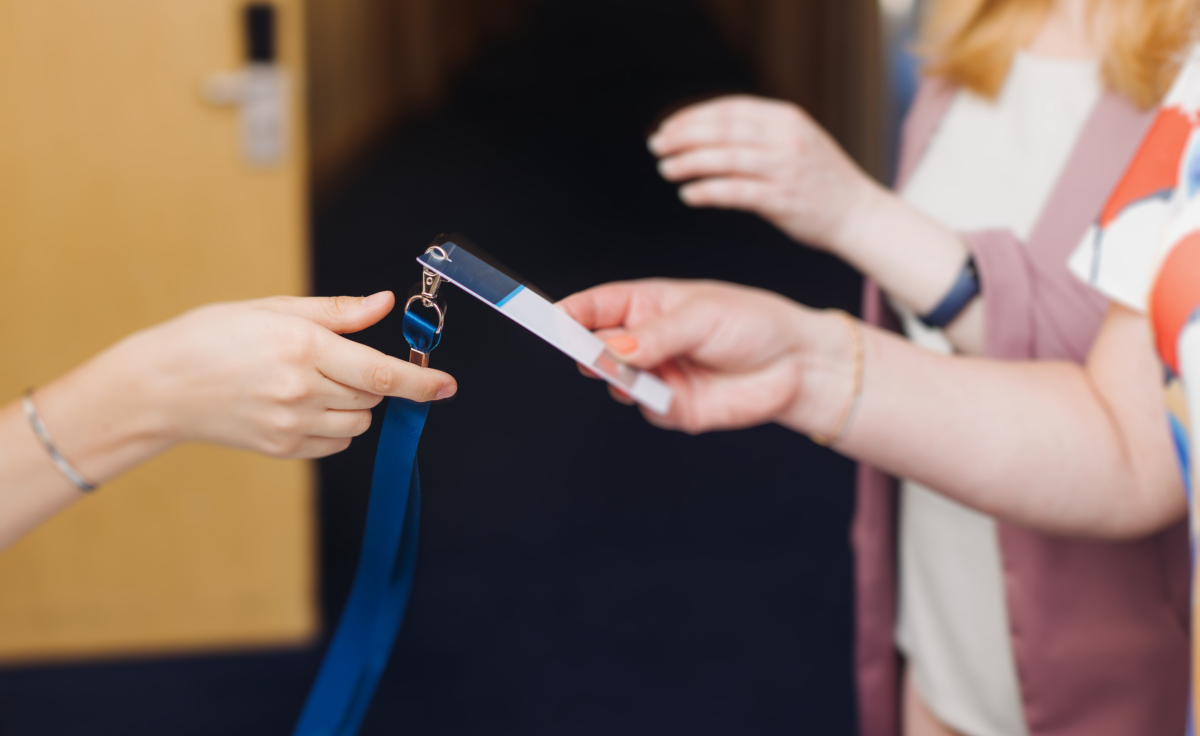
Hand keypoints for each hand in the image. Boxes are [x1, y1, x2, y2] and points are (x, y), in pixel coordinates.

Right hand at [70, 291, 455, 461]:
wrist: (161, 386)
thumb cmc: (214, 336)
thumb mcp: (274, 309)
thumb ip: (338, 312)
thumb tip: (384, 303)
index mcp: (302, 347)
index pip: (379, 373)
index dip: (420, 382)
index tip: (448, 386)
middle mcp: (300, 389)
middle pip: (373, 397)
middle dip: (374, 381)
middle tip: (340, 362)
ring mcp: (290, 424)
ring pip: (359, 422)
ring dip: (356, 404)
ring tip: (314, 382)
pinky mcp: (282, 448)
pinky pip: (335, 442)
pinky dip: (336, 425)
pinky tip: (303, 405)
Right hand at [559, 279, 854, 434]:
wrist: (797, 365)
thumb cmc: (752, 324)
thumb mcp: (702, 317)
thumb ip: (655, 335)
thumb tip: (611, 349)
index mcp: (645, 304)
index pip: (592, 307)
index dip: (567, 313)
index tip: (547, 320)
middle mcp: (642, 340)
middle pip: (592, 346)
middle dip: (586, 350)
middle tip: (590, 354)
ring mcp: (654, 375)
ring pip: (613, 381)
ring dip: (619, 378)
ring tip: (640, 369)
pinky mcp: (670, 408)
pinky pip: (644, 409)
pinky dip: (650, 402)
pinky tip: (673, 391)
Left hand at [649, 95, 878, 250]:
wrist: (858, 214)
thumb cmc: (819, 181)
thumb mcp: (794, 140)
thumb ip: (759, 132)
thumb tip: (704, 131)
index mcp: (787, 118)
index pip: (729, 109)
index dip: (693, 116)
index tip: (668, 127)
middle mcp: (786, 139)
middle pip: (723, 130)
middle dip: (683, 136)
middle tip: (657, 145)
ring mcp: (786, 169)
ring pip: (726, 159)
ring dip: (689, 163)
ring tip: (666, 169)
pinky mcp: (782, 200)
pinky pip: (735, 192)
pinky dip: (707, 191)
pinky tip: (688, 195)